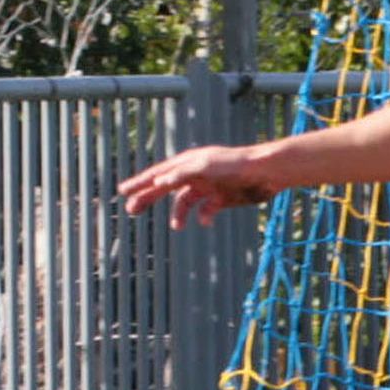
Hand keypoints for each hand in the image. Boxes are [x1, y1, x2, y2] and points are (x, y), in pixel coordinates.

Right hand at [117, 144, 275, 228]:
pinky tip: (205, 222)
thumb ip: (182, 173)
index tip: (123, 191)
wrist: (267, 172)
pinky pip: (206, 210)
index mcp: (188, 162)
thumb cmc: (236, 164)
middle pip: (166, 187)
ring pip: (185, 202)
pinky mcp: (222, 198)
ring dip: (178, 214)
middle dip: (149, 198)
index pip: (158, 173)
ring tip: (176, 227)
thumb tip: (159, 181)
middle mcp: (195, 174)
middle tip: (131, 210)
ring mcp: (208, 186)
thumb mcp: (205, 166)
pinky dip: (204, 216)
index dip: (140, 182)